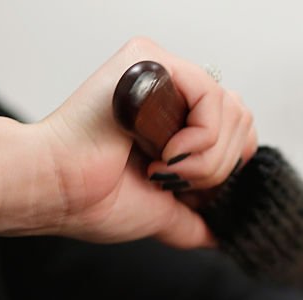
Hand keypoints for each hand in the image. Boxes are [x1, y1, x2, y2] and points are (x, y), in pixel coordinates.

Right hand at [33, 37, 256, 245]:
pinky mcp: (150, 60)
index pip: (239, 129)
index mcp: (174, 117)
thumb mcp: (164, 214)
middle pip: (242, 120)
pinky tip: (164, 152)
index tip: (188, 187)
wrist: (60, 191)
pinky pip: (212, 96)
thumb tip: (222, 236)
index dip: (229, 165)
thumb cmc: (95, 199)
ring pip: (232, 111)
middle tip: (170, 178)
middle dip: (216, 168)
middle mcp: (170, 88)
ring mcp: (161, 71)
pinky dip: (199, 139)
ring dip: (204, 158)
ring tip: (161, 168)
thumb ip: (197, 220)